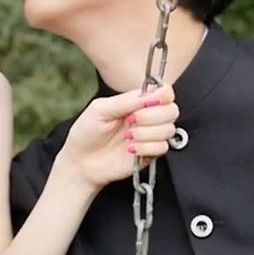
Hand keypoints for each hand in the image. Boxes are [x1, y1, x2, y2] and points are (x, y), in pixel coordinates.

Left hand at [59, 84, 178, 189]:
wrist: (81, 162)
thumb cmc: (86, 132)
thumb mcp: (100, 109)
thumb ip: (126, 100)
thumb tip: (151, 94)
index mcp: (136, 102)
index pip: (165, 92)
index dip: (163, 95)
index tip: (150, 102)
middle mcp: (147, 117)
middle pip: (172, 110)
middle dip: (152, 116)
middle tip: (130, 121)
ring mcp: (151, 136)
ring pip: (168, 129)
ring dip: (146, 133)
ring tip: (127, 137)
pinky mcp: (151, 154)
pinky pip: (163, 147)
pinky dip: (145, 148)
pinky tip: (130, 149)